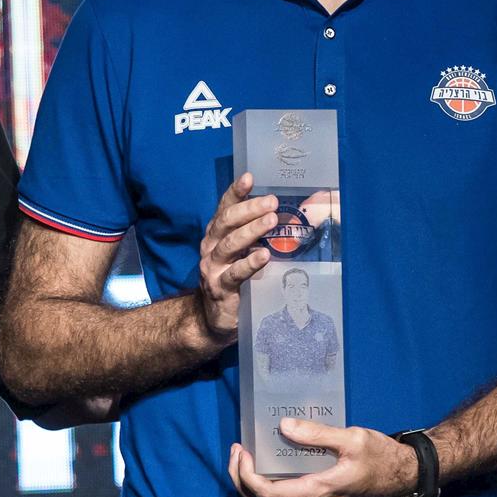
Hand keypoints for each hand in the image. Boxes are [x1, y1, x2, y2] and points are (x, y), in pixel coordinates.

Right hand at [195, 174, 277, 345]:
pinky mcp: (219, 289)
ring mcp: (213, 268)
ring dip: (252, 230)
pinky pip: (234, 273)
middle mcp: (211, 247)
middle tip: (272, 202)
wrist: (212, 319)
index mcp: (217, 234)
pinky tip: (263, 256)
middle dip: (250, 209)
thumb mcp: (241, 253)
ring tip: (271, 221)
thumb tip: (285, 215)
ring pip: (230, 244)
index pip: (225, 207)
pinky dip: (249, 263)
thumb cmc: (232, 280)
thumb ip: (255, 236)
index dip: (236, 191)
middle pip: (227, 222)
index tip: (249, 177)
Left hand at [229, 418, 419, 496]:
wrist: (403, 476)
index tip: (241, 450)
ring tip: (247, 452)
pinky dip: (267, 478)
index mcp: (315, 491)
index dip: (245, 474)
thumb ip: (318, 434)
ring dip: (251, 480)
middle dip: (240, 478)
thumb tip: (283, 426)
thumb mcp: (352, 439)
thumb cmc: (381, 458)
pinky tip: (270, 456)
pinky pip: (283, 493)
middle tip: (236, 451)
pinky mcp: (318, 496)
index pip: (266, 493)